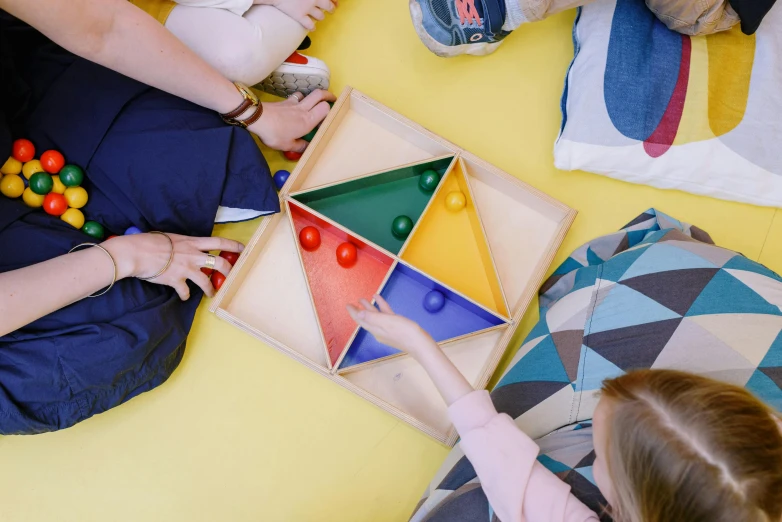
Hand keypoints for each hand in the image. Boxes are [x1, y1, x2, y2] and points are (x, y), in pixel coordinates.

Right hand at [103, 233, 244, 299]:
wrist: (137, 252)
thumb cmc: (150, 241)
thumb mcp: (172, 237)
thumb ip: (184, 244)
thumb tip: (186, 247)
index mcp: (193, 242)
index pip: (220, 242)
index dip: (234, 245)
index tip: (243, 249)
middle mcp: (193, 255)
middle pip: (221, 263)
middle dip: (230, 271)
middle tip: (233, 276)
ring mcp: (186, 269)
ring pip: (207, 281)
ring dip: (211, 289)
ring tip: (212, 294)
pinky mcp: (176, 280)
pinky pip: (185, 292)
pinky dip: (185, 296)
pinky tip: (184, 297)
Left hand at [249, 89, 335, 151]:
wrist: (258, 118)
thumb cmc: (274, 133)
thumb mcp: (287, 145)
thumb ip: (300, 146)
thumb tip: (307, 147)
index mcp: (308, 121)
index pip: (325, 108)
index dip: (330, 110)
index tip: (331, 116)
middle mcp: (303, 109)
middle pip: (319, 94)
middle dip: (328, 95)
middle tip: (332, 99)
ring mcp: (293, 103)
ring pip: (308, 94)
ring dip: (313, 97)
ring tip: (313, 104)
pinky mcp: (284, 101)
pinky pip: (296, 97)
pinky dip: (300, 99)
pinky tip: (296, 105)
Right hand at [256, 0, 336, 30]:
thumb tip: (325, 0)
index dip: (334, 1)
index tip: (336, 2)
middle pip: (329, 7)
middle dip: (331, 9)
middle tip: (331, 10)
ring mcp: (307, 8)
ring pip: (321, 16)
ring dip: (320, 17)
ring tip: (318, 17)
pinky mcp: (300, 16)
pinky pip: (311, 25)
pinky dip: (312, 27)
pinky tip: (312, 27)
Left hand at [347, 295, 437, 357]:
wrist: (420, 344)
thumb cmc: (404, 332)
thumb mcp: (387, 322)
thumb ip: (372, 317)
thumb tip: (358, 313)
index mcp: (375, 329)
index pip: (360, 320)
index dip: (353, 312)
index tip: (347, 305)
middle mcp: (379, 330)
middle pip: (366, 319)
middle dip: (359, 310)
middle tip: (352, 303)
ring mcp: (387, 329)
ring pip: (375, 316)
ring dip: (369, 308)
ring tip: (363, 299)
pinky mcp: (396, 327)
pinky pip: (385, 315)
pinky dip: (382, 308)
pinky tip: (381, 301)